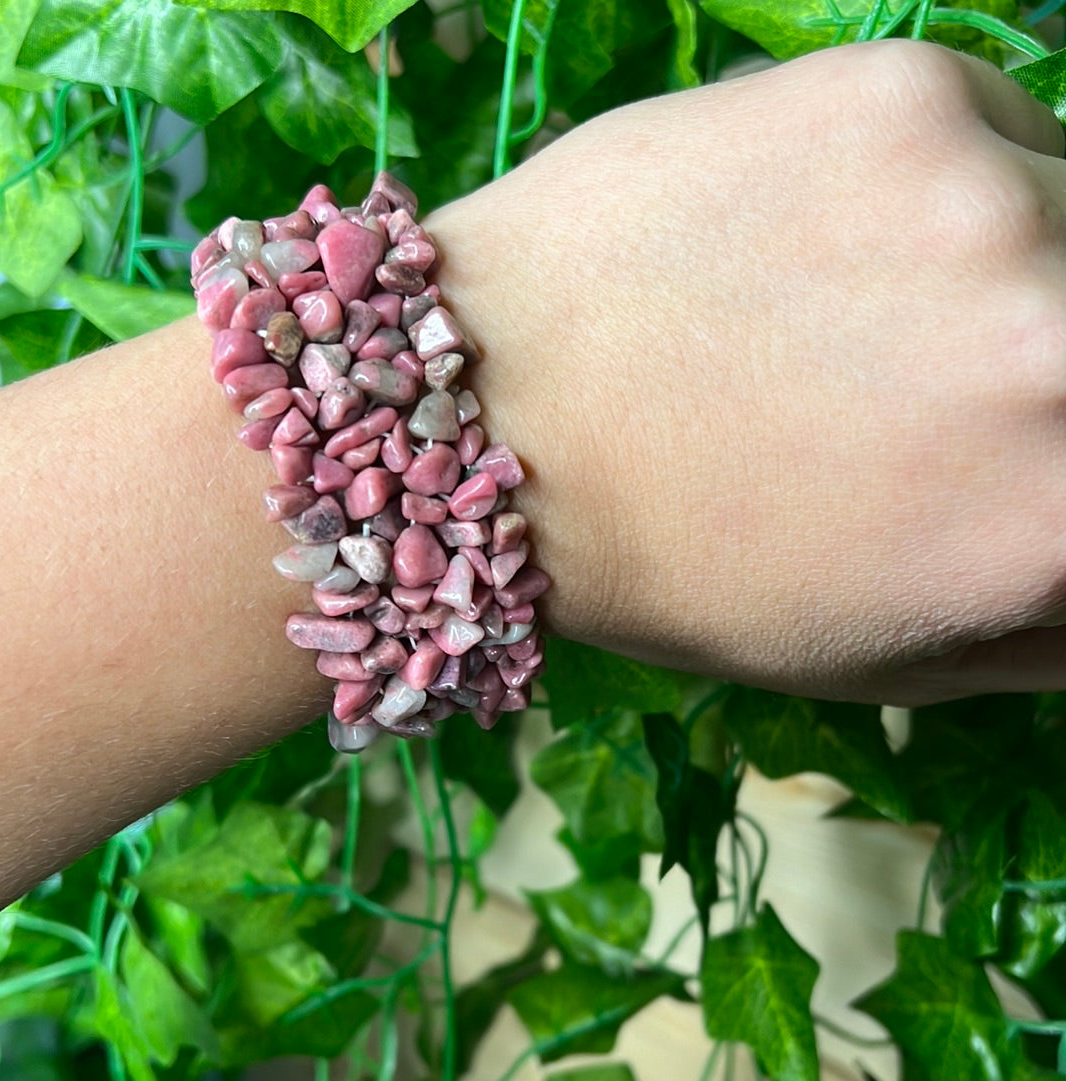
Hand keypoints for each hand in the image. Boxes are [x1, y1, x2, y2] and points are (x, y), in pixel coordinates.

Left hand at [426, 39, 1065, 704]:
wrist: (494, 418)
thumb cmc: (672, 564)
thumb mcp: (875, 655)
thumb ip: (1044, 617)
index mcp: (1061, 522)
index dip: (1045, 457)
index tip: (997, 444)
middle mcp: (1065, 356)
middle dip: (1041, 364)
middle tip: (936, 377)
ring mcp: (989, 205)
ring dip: (1005, 266)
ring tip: (863, 309)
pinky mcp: (902, 98)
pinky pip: (993, 133)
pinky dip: (941, 186)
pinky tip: (820, 235)